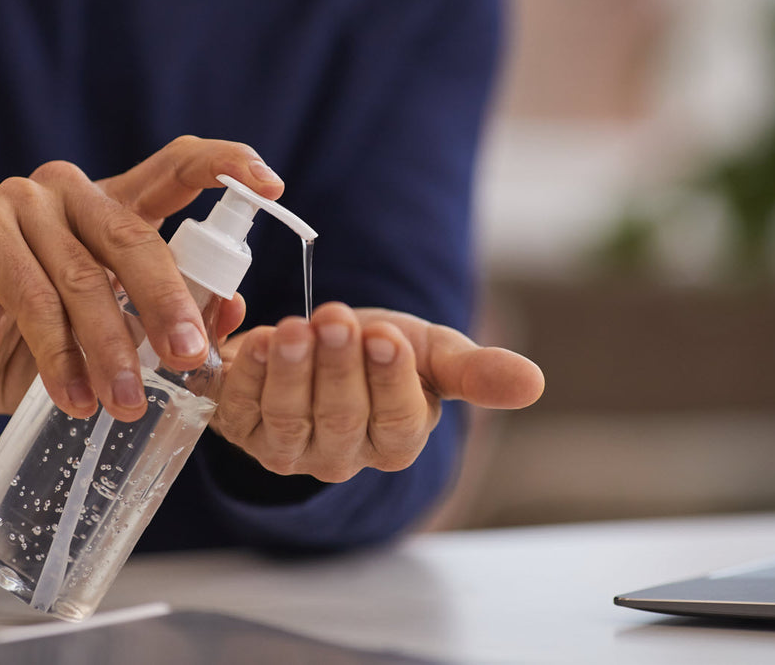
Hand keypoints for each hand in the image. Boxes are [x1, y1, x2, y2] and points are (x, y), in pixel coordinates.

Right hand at [0, 136, 281, 427]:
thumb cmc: (35, 344)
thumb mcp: (113, 332)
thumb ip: (167, 314)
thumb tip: (232, 312)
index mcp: (113, 203)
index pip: (178, 166)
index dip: (227, 164)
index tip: (274, 185)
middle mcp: (70, 192)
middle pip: (137, 239)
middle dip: (169, 305)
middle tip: (190, 359)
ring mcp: (22, 206)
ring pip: (86, 280)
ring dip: (112, 350)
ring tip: (126, 405)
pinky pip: (35, 302)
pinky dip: (59, 357)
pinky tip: (74, 398)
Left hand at [213, 303, 543, 482]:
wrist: (321, 340)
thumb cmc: (380, 350)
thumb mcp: (431, 351)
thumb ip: (476, 371)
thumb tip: (534, 384)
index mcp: (396, 441)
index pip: (397, 422)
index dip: (389, 381)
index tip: (385, 336)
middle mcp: (342, 456)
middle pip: (342, 420)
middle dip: (338, 368)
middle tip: (336, 319)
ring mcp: (289, 448)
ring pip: (290, 420)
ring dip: (290, 372)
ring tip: (294, 328)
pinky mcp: (242, 429)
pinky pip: (240, 410)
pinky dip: (246, 376)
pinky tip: (256, 341)